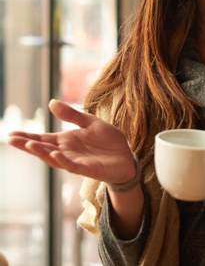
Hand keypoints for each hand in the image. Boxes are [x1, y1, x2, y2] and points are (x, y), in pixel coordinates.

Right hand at [8, 99, 135, 184]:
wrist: (127, 156)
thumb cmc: (108, 141)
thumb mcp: (90, 122)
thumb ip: (72, 115)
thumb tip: (51, 102)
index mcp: (67, 140)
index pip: (43, 138)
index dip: (27, 136)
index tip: (10, 133)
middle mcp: (67, 152)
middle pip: (43, 148)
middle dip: (27, 144)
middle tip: (10, 139)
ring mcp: (75, 161)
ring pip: (54, 157)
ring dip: (41, 152)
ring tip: (28, 144)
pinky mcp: (86, 168)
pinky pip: (71, 165)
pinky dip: (62, 160)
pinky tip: (53, 154)